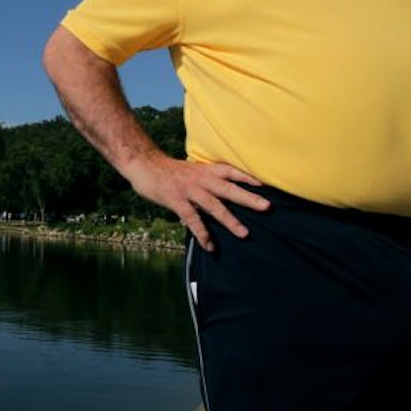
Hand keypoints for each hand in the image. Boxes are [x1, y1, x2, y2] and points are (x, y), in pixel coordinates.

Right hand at [125, 155, 269, 251]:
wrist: (143, 164)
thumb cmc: (168, 169)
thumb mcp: (191, 169)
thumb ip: (206, 179)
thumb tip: (222, 191)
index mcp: (205, 170)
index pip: (231, 171)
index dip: (248, 176)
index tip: (266, 183)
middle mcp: (200, 179)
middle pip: (228, 189)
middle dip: (248, 198)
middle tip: (267, 207)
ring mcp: (189, 191)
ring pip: (214, 206)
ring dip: (230, 220)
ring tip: (244, 233)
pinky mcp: (177, 201)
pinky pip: (192, 220)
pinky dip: (202, 234)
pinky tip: (210, 246)